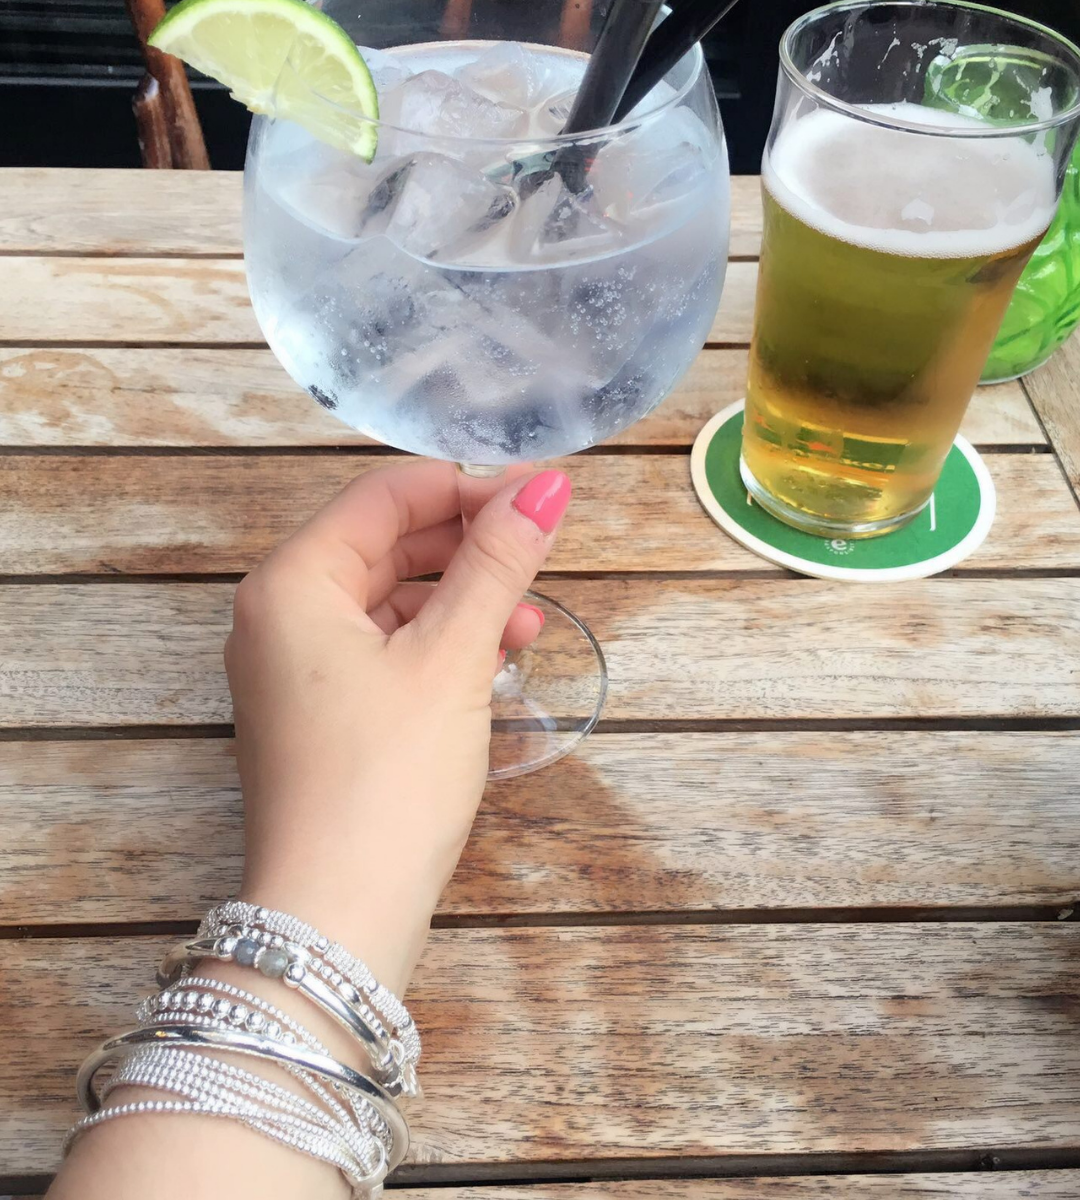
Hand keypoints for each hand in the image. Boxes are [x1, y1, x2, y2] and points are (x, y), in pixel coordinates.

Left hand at [224, 461, 571, 994]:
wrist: (337, 916)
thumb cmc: (388, 776)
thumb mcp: (452, 658)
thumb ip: (497, 564)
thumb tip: (546, 485)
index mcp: (293, 582)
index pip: (385, 496)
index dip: (469, 487)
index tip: (543, 498)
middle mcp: (279, 615)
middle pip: (385, 545)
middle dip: (468, 545)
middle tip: (542, 553)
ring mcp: (294, 670)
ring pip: (390, 602)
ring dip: (461, 601)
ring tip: (529, 622)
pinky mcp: (319, 715)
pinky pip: (383, 652)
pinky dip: (438, 647)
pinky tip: (493, 664)